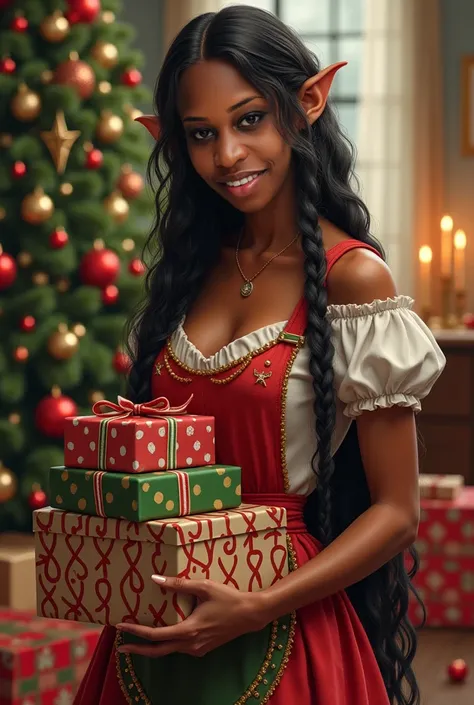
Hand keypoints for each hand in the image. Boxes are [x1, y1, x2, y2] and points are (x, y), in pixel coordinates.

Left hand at [116, 574, 270, 657]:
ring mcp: (197, 649)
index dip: (136, 631)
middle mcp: (191, 645)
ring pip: (169, 651)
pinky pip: (180, 648)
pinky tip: (164, 635)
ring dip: (152, 647)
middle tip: (120, 645)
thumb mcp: (204, 587)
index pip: (155, 635)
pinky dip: (167, 644)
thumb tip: (155, 579)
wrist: (250, 615)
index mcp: (188, 630)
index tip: (121, 626)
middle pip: (158, 651)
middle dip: (137, 649)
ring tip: (138, 639)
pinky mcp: (203, 648)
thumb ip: (179, 584)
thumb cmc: (228, 599)